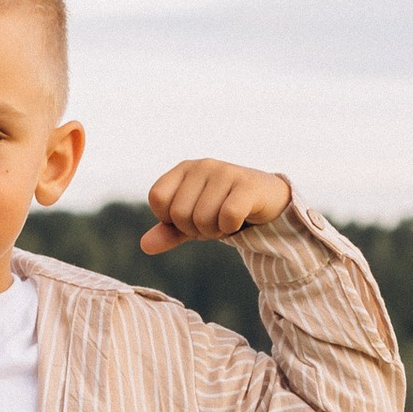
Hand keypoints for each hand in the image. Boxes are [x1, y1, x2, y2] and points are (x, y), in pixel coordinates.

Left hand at [141, 161, 292, 253]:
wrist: (267, 201)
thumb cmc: (224, 208)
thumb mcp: (193, 221)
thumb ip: (169, 231)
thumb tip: (145, 246)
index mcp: (184, 169)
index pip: (157, 198)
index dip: (170, 219)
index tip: (189, 217)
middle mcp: (203, 165)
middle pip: (179, 214)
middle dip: (196, 229)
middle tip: (213, 222)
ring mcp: (226, 172)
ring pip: (203, 219)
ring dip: (215, 231)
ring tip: (226, 221)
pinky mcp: (247, 185)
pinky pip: (227, 216)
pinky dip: (231, 228)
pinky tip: (240, 220)